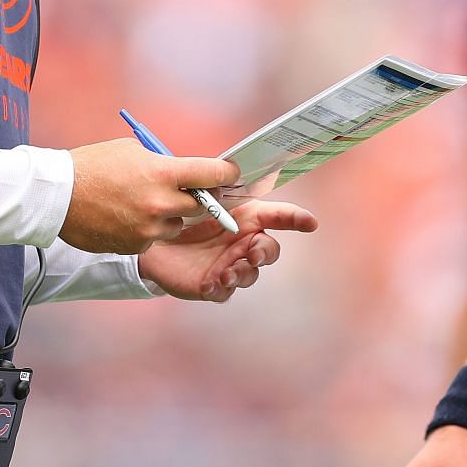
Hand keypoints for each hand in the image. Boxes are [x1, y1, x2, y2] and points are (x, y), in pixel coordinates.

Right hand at [61, 139, 240, 254]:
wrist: (57, 195)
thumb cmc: (93, 165)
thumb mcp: (133, 152)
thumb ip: (163, 164)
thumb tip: (184, 173)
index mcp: (163, 173)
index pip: (213, 174)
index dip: (227, 173)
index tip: (232, 173)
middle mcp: (161, 203)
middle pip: (203, 205)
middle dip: (201, 197)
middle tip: (193, 191)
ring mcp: (149, 228)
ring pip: (177, 225)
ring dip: (171, 216)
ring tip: (145, 203)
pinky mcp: (136, 246)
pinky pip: (155, 238)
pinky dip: (148, 229)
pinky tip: (127, 217)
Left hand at [137, 198, 316, 301]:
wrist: (156, 242)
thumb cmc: (185, 215)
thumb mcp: (198, 196)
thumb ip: (213, 187)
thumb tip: (225, 173)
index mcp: (247, 218)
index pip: (278, 217)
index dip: (296, 219)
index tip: (310, 222)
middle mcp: (244, 243)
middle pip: (269, 250)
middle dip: (265, 253)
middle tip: (253, 253)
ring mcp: (231, 265)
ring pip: (250, 273)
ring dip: (243, 273)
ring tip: (226, 273)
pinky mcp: (214, 285)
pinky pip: (224, 292)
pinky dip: (220, 289)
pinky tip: (210, 284)